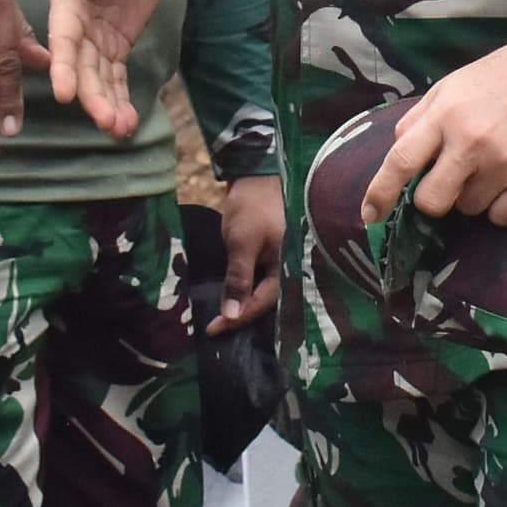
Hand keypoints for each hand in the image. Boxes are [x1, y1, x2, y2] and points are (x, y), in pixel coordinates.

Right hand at [46, 0, 171, 138]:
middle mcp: (74, 25)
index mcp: (66, 0)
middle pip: (80, 67)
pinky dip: (120, 99)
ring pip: (97, 79)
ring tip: (121, 130)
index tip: (64, 94)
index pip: (62, 38)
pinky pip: (115, 78)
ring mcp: (93, 40)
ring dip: (107, 105)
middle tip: (107, 122)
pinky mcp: (113, 48)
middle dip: (92, 95)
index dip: (63, 66)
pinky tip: (128, 124)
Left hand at [211, 175, 283, 334]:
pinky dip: (250, 291)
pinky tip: (238, 297)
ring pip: (267, 293)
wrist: (258, 176)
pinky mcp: (278, 256)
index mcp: (290, 267)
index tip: (212, 329)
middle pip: (270, 303)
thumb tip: (231, 314)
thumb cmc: (252, 207)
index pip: (263, 303)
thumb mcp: (242, 243)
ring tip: (226, 319)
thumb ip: (239, 279)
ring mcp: (286, 262)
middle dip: (244, 317)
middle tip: (219, 330)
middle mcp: (293, 269)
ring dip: (247, 305)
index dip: (237, 318)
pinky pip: (265, 280)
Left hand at [359, 32, 506, 228]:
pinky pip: (502, 218)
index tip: (369, 215)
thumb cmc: (504, 76)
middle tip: (451, 181)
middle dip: (434, 200)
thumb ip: (421, 119)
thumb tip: (396, 153)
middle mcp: (472, 141)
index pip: (400, 161)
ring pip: (469, 210)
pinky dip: (503, 206)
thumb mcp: (453, 85)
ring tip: (494, 165)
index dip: (380, 193)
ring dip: (474, 196)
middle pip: (432, 201)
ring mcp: (506, 164)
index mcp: (446, 114)